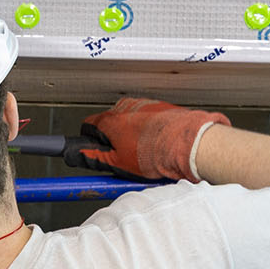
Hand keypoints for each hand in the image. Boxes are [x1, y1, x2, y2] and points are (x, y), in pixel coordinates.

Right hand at [77, 97, 230, 180]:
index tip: (94, 151)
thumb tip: (82, 157)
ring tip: (145, 155)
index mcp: (111, 120)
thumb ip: (95, 158)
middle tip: (123, 158)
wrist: (187, 144)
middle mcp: (126, 107)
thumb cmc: (156, 153)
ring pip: (131, 121)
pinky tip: (158, 147)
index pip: (88, 126)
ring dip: (134, 136)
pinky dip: (151, 132)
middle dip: (114, 140)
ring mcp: (145, 105)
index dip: (90, 141)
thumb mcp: (118, 163)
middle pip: (111, 123)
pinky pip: (150, 120)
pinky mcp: (162, 108)